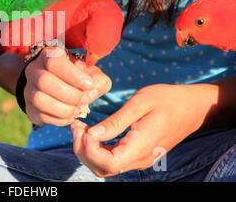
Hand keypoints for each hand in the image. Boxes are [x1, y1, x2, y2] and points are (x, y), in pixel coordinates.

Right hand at [23, 47, 111, 125]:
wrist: (58, 88)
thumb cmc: (76, 77)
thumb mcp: (89, 73)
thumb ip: (97, 80)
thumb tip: (93, 89)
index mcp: (48, 56)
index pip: (54, 62)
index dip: (72, 75)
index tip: (89, 85)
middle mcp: (34, 70)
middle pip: (44, 81)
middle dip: (70, 94)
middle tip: (85, 99)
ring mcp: (28, 89)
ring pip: (39, 99)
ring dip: (64, 108)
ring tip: (78, 109)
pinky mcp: (30, 107)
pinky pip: (41, 115)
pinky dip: (60, 119)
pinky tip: (71, 116)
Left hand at [71, 83, 217, 176]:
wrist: (192, 107)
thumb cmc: (168, 100)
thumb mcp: (140, 103)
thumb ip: (116, 121)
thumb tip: (92, 134)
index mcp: (141, 147)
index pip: (107, 163)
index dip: (88, 150)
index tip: (81, 128)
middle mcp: (139, 159)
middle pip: (102, 168)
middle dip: (83, 150)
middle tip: (76, 126)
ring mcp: (139, 159)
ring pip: (105, 166)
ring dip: (88, 150)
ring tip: (80, 127)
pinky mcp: (138, 154)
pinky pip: (112, 159)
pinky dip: (97, 149)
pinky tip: (91, 132)